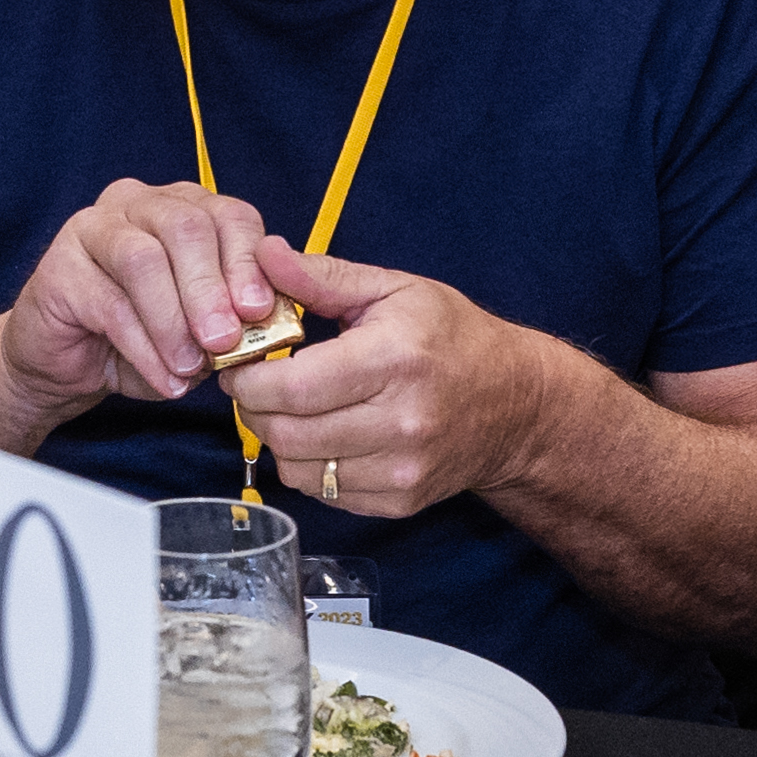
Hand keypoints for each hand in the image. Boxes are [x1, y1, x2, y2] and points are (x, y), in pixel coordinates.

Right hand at [0, 178, 291, 414]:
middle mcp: (139, 204)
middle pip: (186, 227)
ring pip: (144, 259)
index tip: (259, 310)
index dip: (248, 262)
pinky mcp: (60, 267)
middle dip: (210, 289)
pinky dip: (144, 347)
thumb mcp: (197, 330)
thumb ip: (230, 319)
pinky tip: (163, 378)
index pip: (229, 215)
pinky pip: (111, 304)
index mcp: (184, 208)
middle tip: (225, 340)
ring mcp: (94, 228)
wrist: (64, 363)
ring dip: (174, 319)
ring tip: (190, 366)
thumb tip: (259, 326)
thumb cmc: (139, 338)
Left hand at [223, 245, 556, 518]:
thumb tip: (263, 255)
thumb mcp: (394, 290)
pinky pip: (324, 493)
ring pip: (297, 470)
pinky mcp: (400, 500)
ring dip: (278, 440)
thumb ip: (323, 277)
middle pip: (287, 434)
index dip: (249, 379)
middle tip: (256, 386)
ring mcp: (402, 468)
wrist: (518, 405)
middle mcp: (400, 421)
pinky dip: (309, 466)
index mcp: (395, 359)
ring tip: (290, 409)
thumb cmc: (454, 338)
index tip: (239, 365)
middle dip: (255, 409)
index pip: (292, 387)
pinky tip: (324, 435)